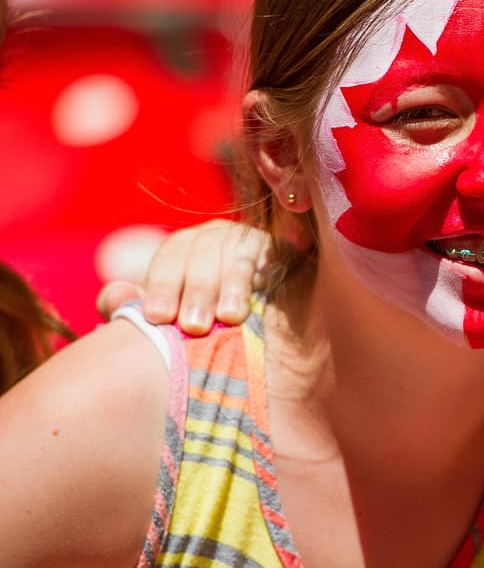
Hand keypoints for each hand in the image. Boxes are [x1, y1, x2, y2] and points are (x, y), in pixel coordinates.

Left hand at [95, 220, 272, 335]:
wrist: (261, 330)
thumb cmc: (203, 323)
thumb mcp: (167, 314)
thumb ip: (133, 306)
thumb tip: (114, 297)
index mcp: (186, 247)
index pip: (172, 256)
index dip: (162, 285)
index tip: (158, 317)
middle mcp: (218, 237)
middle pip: (204, 253)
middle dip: (198, 290)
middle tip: (193, 326)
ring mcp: (252, 241)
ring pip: (237, 254)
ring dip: (232, 285)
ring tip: (230, 317)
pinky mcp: (285, 250)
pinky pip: (274, 254)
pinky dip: (267, 272)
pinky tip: (263, 294)